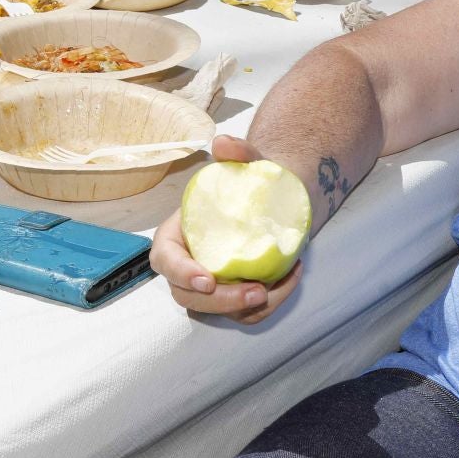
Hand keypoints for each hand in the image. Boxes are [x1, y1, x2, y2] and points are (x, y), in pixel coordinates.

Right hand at [149, 133, 303, 324]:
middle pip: (189, 298)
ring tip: (283, 280)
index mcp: (175, 237)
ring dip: (250, 306)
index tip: (207, 279)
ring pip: (219, 312)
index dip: (181, 273)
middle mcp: (187, 267)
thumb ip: (237, 152)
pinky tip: (292, 274)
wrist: (274, 201)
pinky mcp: (234, 299)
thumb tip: (224, 143)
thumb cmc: (249, 184)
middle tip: (257, 291)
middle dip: (222, 301)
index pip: (165, 260)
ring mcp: (210, 287)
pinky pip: (248, 313)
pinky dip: (272, 301)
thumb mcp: (246, 162)